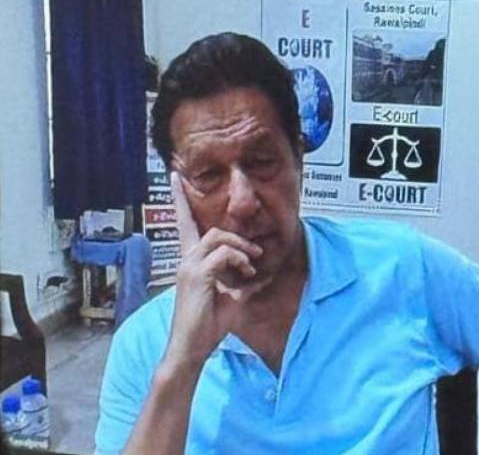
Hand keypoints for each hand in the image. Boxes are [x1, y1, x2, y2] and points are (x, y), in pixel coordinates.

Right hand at [164, 172, 270, 366]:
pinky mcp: (197, 276)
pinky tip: (245, 275)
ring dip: (240, 250)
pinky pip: (223, 255)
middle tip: (255, 257)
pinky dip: (238, 261)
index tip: (174, 177)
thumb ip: (236, 281)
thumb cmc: (207, 325)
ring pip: (218, 238)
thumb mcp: (228, 299)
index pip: (184, 225)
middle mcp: (185, 260)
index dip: (179, 200)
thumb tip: (253, 273)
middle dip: (238, 239)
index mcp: (190, 262)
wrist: (191, 349)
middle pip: (211, 230)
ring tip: (250, 268)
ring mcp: (188, 267)